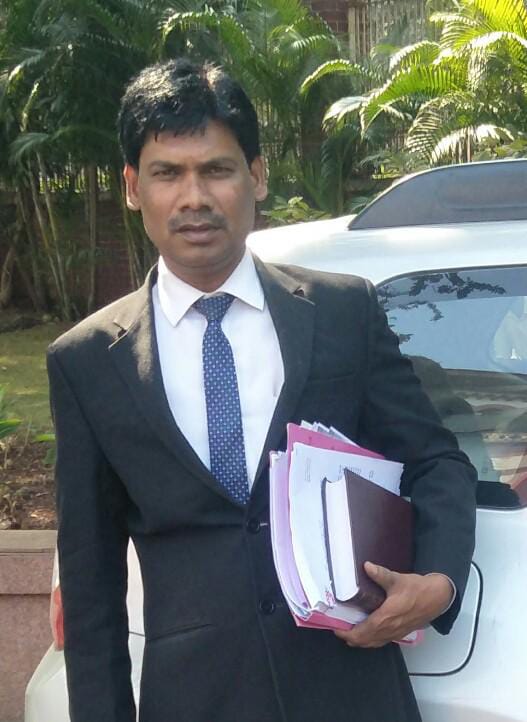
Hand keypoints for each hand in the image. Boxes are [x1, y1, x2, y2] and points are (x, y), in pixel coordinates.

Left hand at [334, 562, 453, 648]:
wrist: (438, 598)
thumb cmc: (418, 589)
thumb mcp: (398, 579)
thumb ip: (380, 574)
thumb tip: (366, 566)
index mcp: (386, 618)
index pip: (362, 632)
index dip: (347, 633)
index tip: (336, 628)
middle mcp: (389, 629)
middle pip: (365, 641)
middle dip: (350, 638)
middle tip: (339, 629)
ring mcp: (396, 633)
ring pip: (373, 643)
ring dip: (360, 640)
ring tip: (349, 632)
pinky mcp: (401, 632)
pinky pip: (382, 641)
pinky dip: (371, 640)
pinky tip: (367, 632)